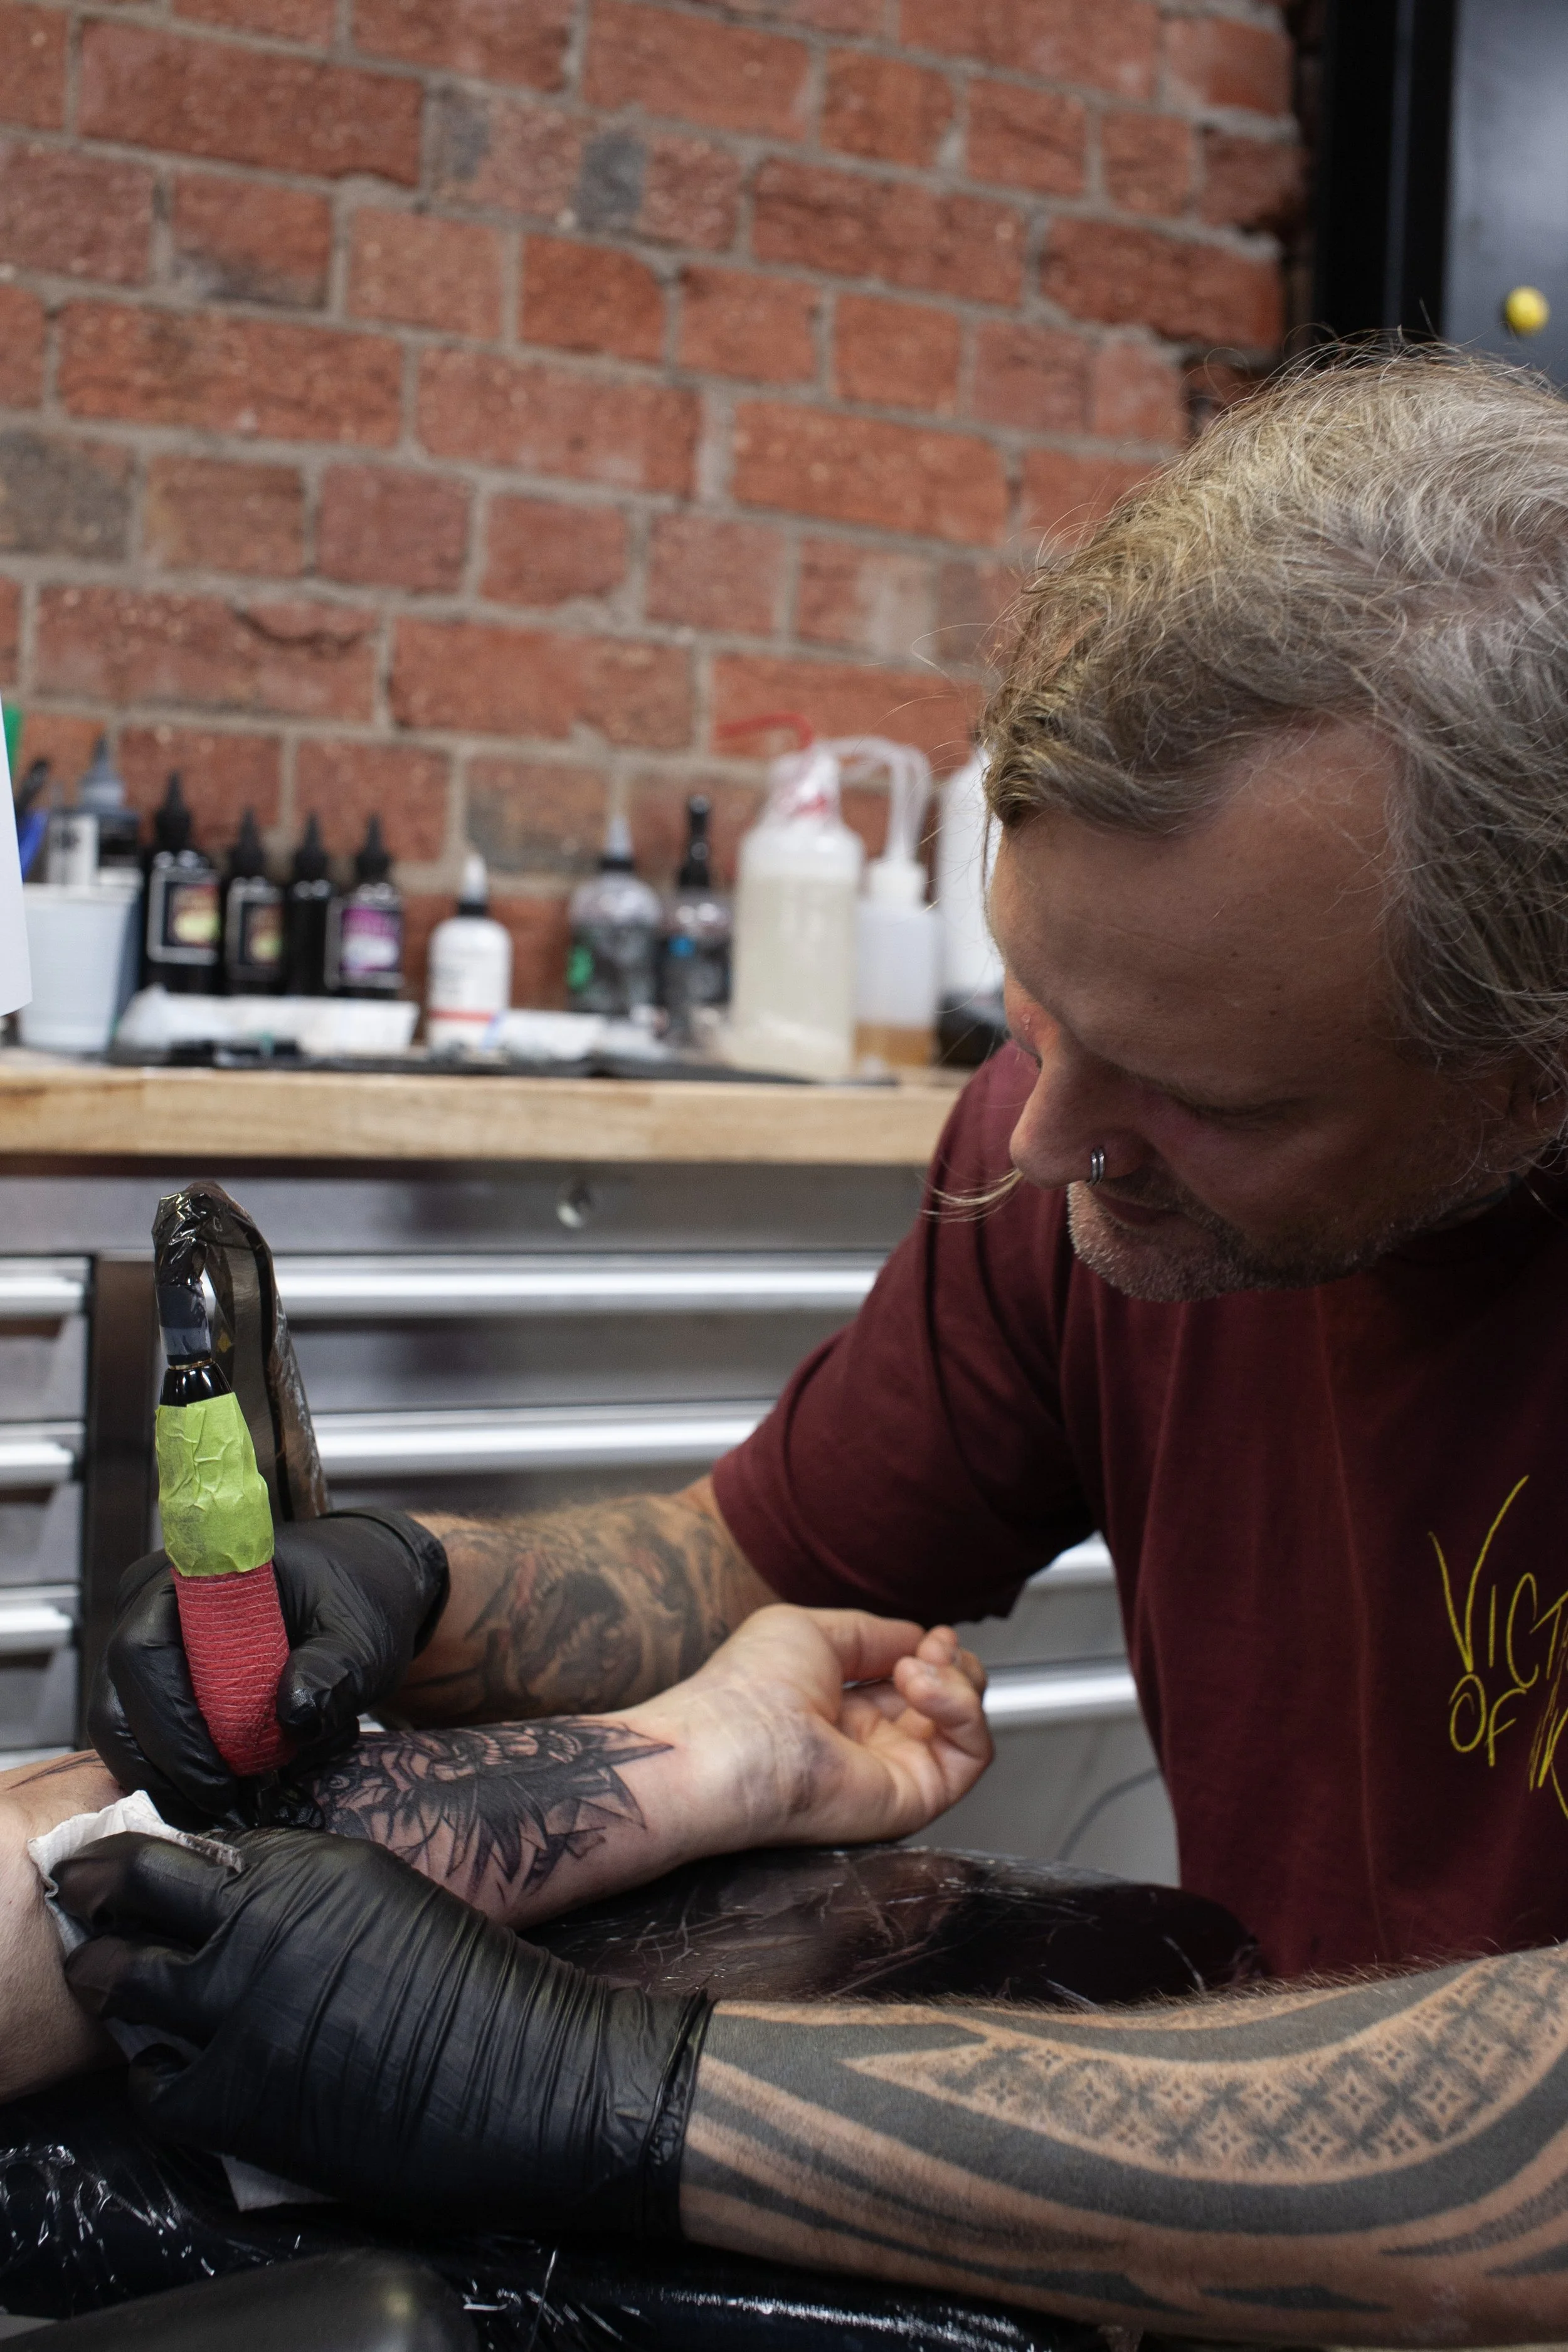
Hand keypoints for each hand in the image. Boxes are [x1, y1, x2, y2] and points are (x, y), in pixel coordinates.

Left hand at [57, 1827, 707, 2230]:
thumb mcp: (395, 1897)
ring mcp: (244, 2003)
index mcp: (314, 1862)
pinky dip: (153, 2079)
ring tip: (116, 1991)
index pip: (191, 1838)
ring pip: (120, 1980)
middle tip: (97, 1910)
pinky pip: (153, 2083)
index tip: (138, 1871)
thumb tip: (246, 1906)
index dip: (153, 1855)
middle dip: (102, 1893)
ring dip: (112, 1984)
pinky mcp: (241, 2093)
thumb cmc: (488, 1991)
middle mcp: (267, 1916)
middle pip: (133, 1884)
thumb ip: (313, 1892)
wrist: (540, 2073)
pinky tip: (175, 2075)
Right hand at [89, 1512, 448, 1823]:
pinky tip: (223, 1794)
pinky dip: (176, 1775)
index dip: (171, 1724)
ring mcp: (149, 1648)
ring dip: (167, 1780)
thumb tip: (294, 1714)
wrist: (357, 1591)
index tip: (220, 1777)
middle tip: (222, 1806)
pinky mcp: (160, 1684)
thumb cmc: (354, 1599)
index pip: (143, 1653)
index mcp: (191, 1579)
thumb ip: (336, 1669)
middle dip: (165, 1767)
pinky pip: (143, 1739)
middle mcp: (150, 1609)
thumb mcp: (362, 1634)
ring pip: (123, 1731)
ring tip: (227, 1807)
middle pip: (118, 1703)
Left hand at [641, 1605, 991, 1851]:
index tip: (930, 1635)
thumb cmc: (747, 1690)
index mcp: (844, 1707)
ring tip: (917, 1669)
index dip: (933, 1652)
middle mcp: (874, 1743)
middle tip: (932, 1649)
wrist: (728, 1748)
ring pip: (969, 1726)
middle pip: (951, 1701)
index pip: (915, 1680)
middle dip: (954, 1663)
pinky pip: (973, 1754)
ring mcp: (896, 1772)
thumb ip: (873, 1635)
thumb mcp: (811, 1630)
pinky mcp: (915, 1798)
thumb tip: (918, 1639)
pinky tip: (920, 1687)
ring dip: (958, 1681)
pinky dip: (963, 1709)